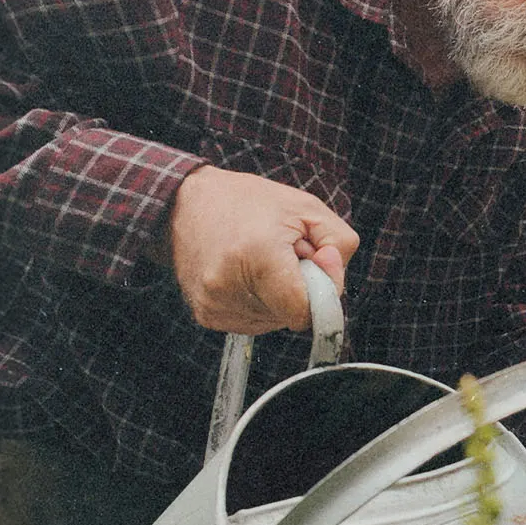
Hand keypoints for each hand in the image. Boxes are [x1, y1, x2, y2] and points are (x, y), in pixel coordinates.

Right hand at [166, 165, 358, 333]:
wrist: (186, 203)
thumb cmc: (250, 203)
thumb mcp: (308, 208)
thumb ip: (339, 245)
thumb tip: (333, 281)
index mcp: (258, 257)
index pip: (304, 311)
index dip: (321, 290)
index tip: (313, 263)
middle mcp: (228, 287)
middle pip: (292, 316)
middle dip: (299, 288)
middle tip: (281, 254)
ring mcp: (214, 305)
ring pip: (275, 321)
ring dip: (278, 296)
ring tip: (260, 260)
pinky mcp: (206, 315)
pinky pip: (254, 321)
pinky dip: (260, 301)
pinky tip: (245, 274)